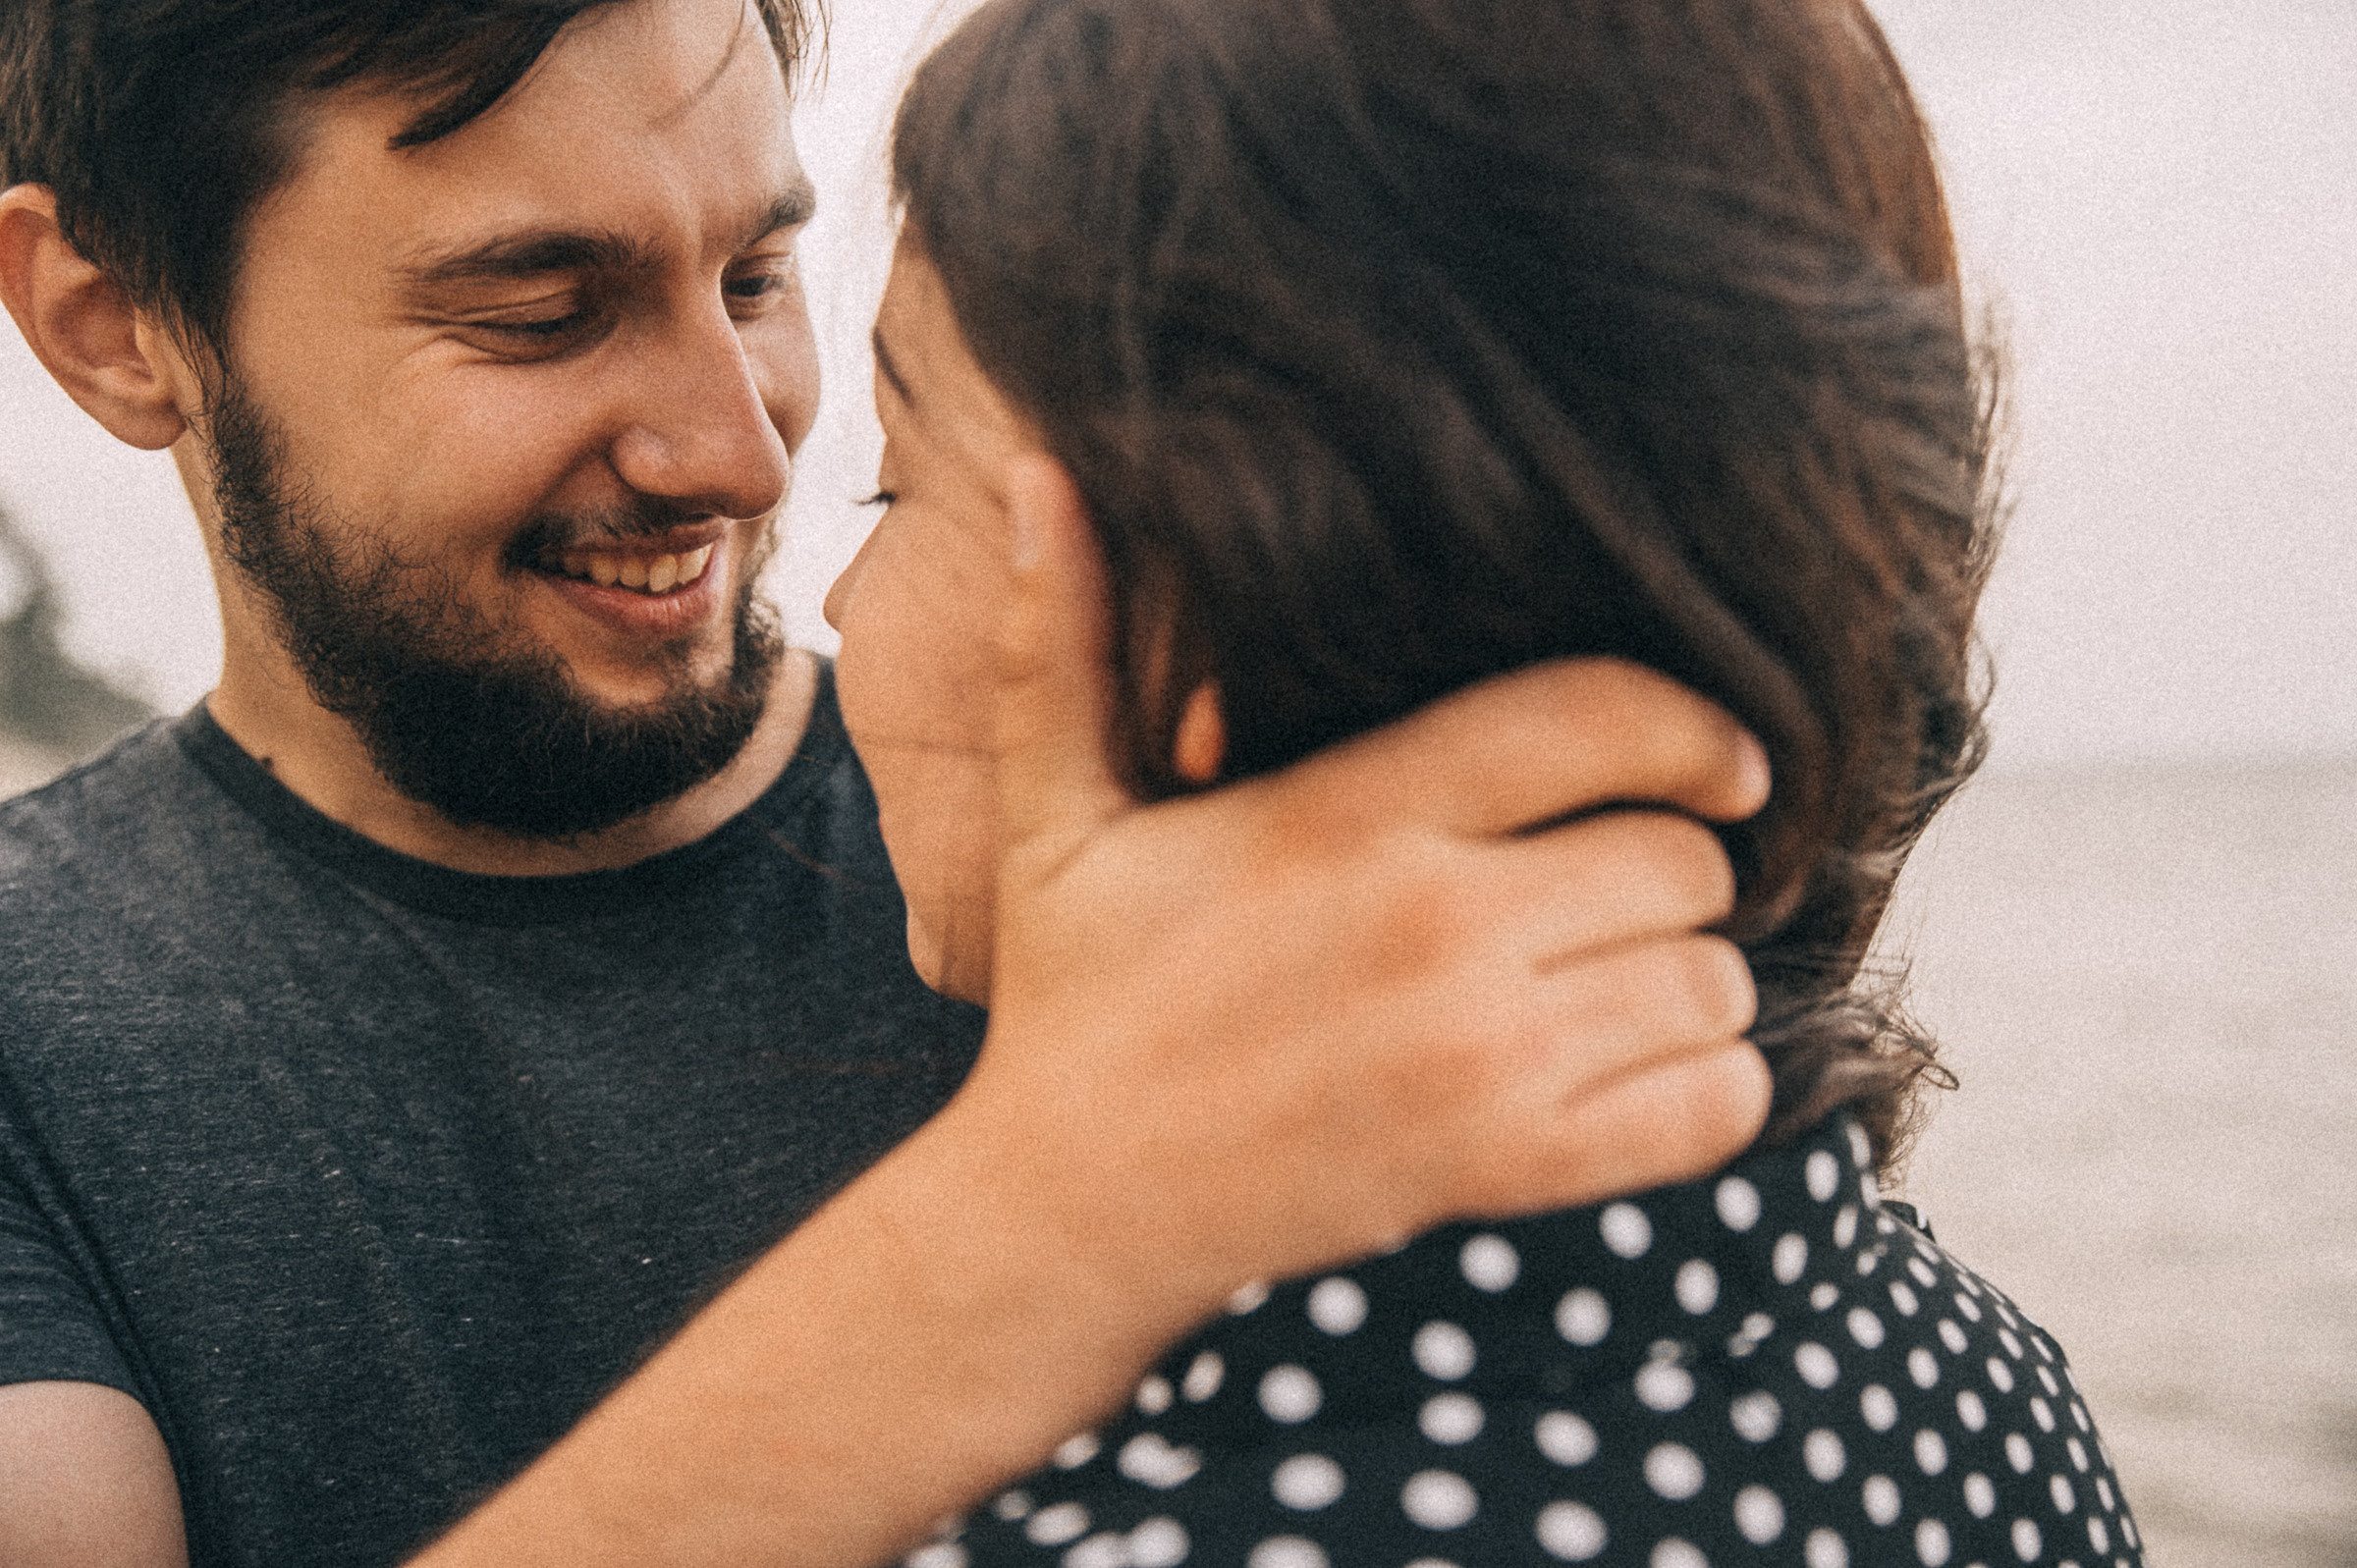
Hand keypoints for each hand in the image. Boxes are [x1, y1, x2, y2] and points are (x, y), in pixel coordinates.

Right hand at [959, 456, 1771, 1318]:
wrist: (1067, 1208)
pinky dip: (1711, 1090)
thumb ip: (1060, 637)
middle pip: (1682, 855)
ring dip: (1690, 980)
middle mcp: (1434, 921)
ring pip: (1710, 980)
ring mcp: (1480, 1053)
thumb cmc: (1075, 997)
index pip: (1601, 717)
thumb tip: (1035, 470)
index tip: (1720, 760)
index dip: (1696, 727)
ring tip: (1621, 980)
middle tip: (1622, 888)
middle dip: (1675, 866)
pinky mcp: (1503, 1165)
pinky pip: (1708, 1109)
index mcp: (1351, 810)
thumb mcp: (1054, 811)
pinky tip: (1642, 1072)